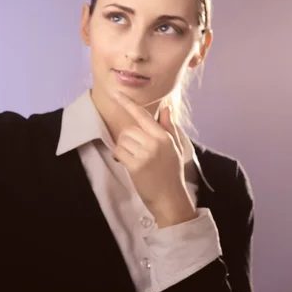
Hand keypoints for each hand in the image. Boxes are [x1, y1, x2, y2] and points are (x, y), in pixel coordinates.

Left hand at [112, 91, 196, 226]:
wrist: (171, 199)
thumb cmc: (172, 173)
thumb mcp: (175, 148)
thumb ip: (169, 127)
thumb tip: (167, 108)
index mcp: (163, 136)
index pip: (142, 115)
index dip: (128, 103)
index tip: (116, 93)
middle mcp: (155, 142)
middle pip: (128, 130)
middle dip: (127, 140)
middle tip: (134, 152)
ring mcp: (145, 153)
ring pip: (122, 141)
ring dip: (123, 150)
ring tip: (134, 160)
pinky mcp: (136, 165)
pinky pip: (119, 153)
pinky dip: (119, 158)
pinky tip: (127, 165)